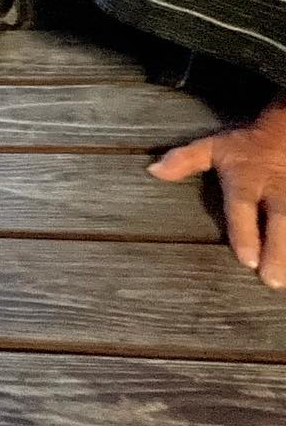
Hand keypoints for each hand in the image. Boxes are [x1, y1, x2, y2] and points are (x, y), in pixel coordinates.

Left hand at [150, 102, 285, 288]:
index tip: (247, 260)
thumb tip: (152, 171)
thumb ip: (184, 161)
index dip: (245, 232)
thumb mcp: (213, 148)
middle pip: (280, 220)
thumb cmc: (246, 145)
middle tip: (272, 280)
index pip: (243, 207)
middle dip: (278, 250)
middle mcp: (275, 190)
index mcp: (246, 181)